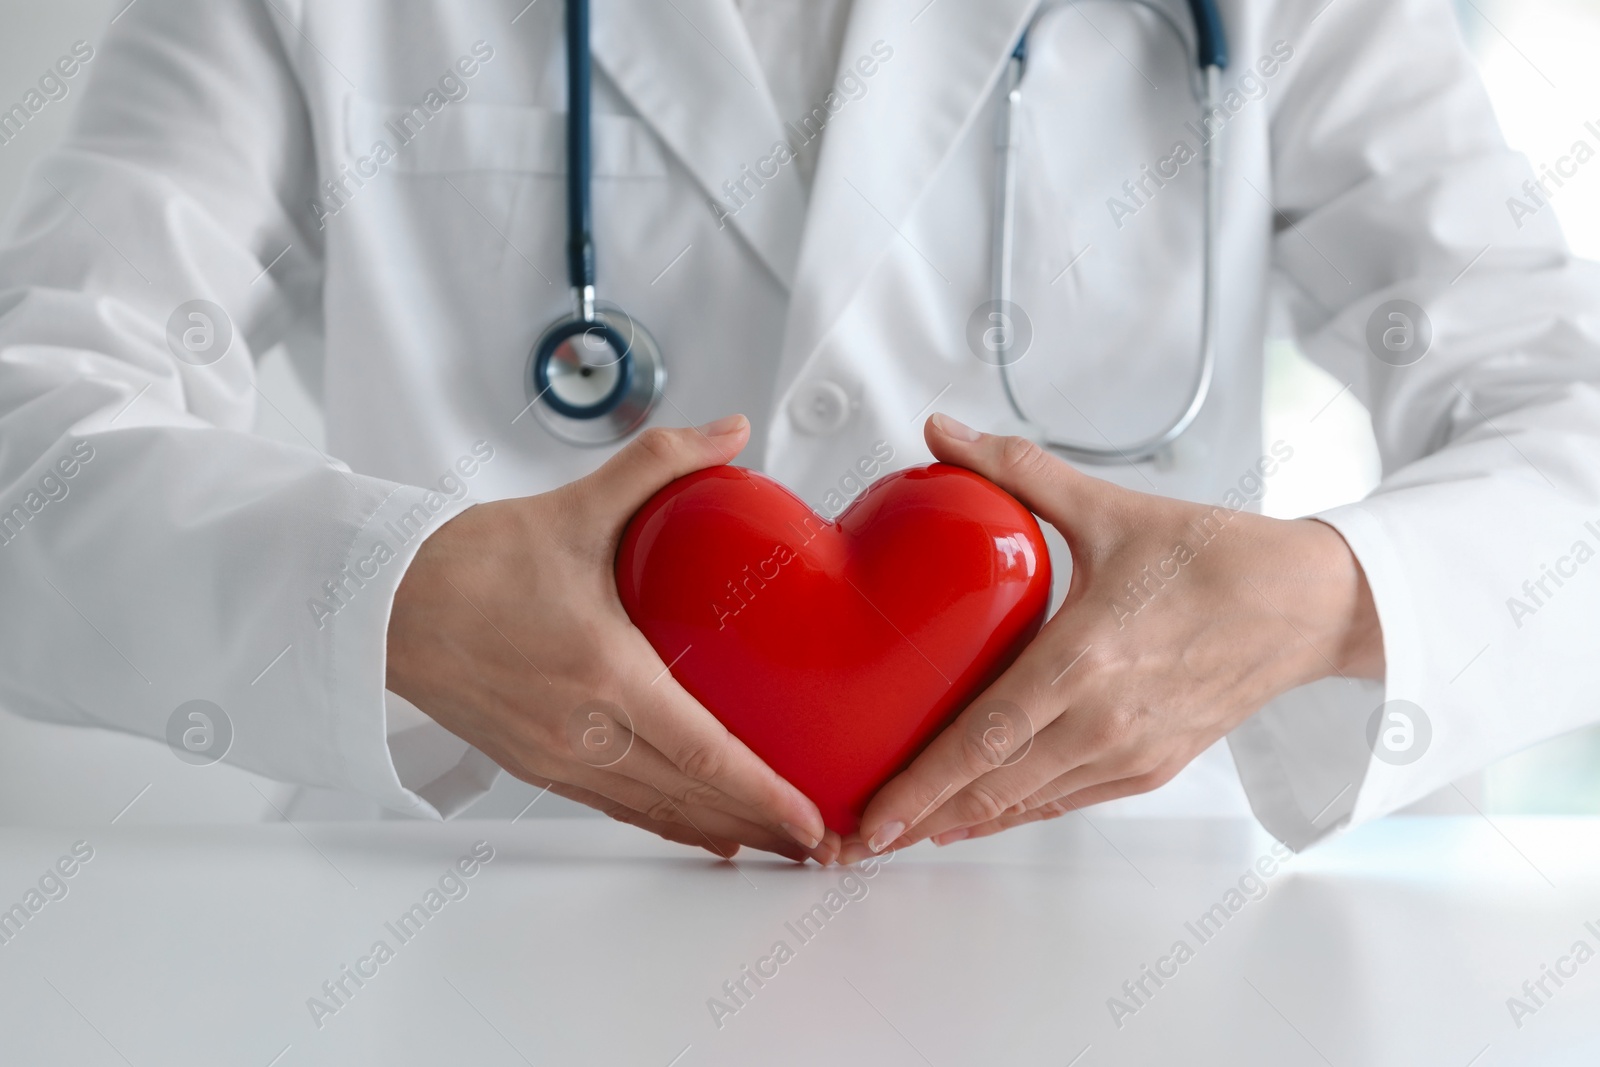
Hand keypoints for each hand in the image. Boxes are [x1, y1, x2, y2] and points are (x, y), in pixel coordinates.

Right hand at [387, 415, 838, 863]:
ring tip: (778, 844)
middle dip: (764, 826)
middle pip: (693, 798)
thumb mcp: (576, 505)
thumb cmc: (469, 563)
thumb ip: (661, 462)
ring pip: (659, 812)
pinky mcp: (537, 764)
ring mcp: (557, 757)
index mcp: (604, 674)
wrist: (382, 604)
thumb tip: (732, 430)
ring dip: (723, 831)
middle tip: (823, 843)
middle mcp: (584, 731)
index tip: (812, 819)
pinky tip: (704, 831)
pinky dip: (669, 824)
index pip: (706, 753)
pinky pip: (618, 807)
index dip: (766, 794)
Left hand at [844, 413, 1382, 859]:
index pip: (984, 739)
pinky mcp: (1150, 767)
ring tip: (899, 831)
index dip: (923, 786)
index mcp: (1087, 658)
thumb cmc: (1214, 556)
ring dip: (961, 822)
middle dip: (921, 819)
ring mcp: (1131, 753)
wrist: (1308, 605)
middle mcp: (1106, 720)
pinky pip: (1065, 800)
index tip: (874, 816)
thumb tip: (941, 428)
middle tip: (859, 839)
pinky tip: (972, 815)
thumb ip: (1016, 469)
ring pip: (1026, 804)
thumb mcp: (1109, 506)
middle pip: (993, 789)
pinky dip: (1013, 811)